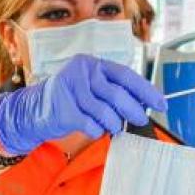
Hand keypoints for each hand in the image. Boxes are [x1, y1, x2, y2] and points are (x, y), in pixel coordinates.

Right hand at [0, 55, 166, 155]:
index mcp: (93, 64)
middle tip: (140, 120)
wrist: (33, 110)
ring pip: (105, 111)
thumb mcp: (92, 89)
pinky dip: (97, 131)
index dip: (146, 90)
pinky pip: (90, 125)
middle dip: (133, 110)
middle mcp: (82, 72)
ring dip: (114, 124)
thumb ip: (114, 92)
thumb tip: (143, 105)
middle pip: (117, 94)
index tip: (161, 103)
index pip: (126, 75)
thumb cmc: (69, 100)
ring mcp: (71, 89)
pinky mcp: (63, 108)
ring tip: (113, 126)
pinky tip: (94, 129)